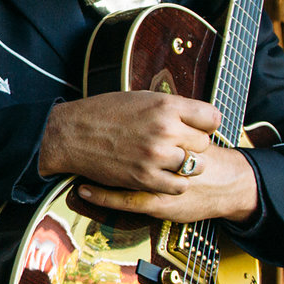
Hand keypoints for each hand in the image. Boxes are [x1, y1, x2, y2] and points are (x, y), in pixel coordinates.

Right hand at [39, 91, 259, 224]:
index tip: (197, 128)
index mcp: (166, 105)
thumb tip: (194, 117)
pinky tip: (165, 175)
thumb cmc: (104, 113)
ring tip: (172, 161)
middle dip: (193, 145)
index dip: (206, 124)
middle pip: (203, 143)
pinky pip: (178, 185)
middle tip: (178, 145)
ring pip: (195, 166)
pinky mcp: (145, 177)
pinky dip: (175, 182)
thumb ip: (170, 107)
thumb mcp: (141, 98)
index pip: (212, 118)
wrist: (72, 134)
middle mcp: (165, 129)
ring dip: (186, 165)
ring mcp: (155, 155)